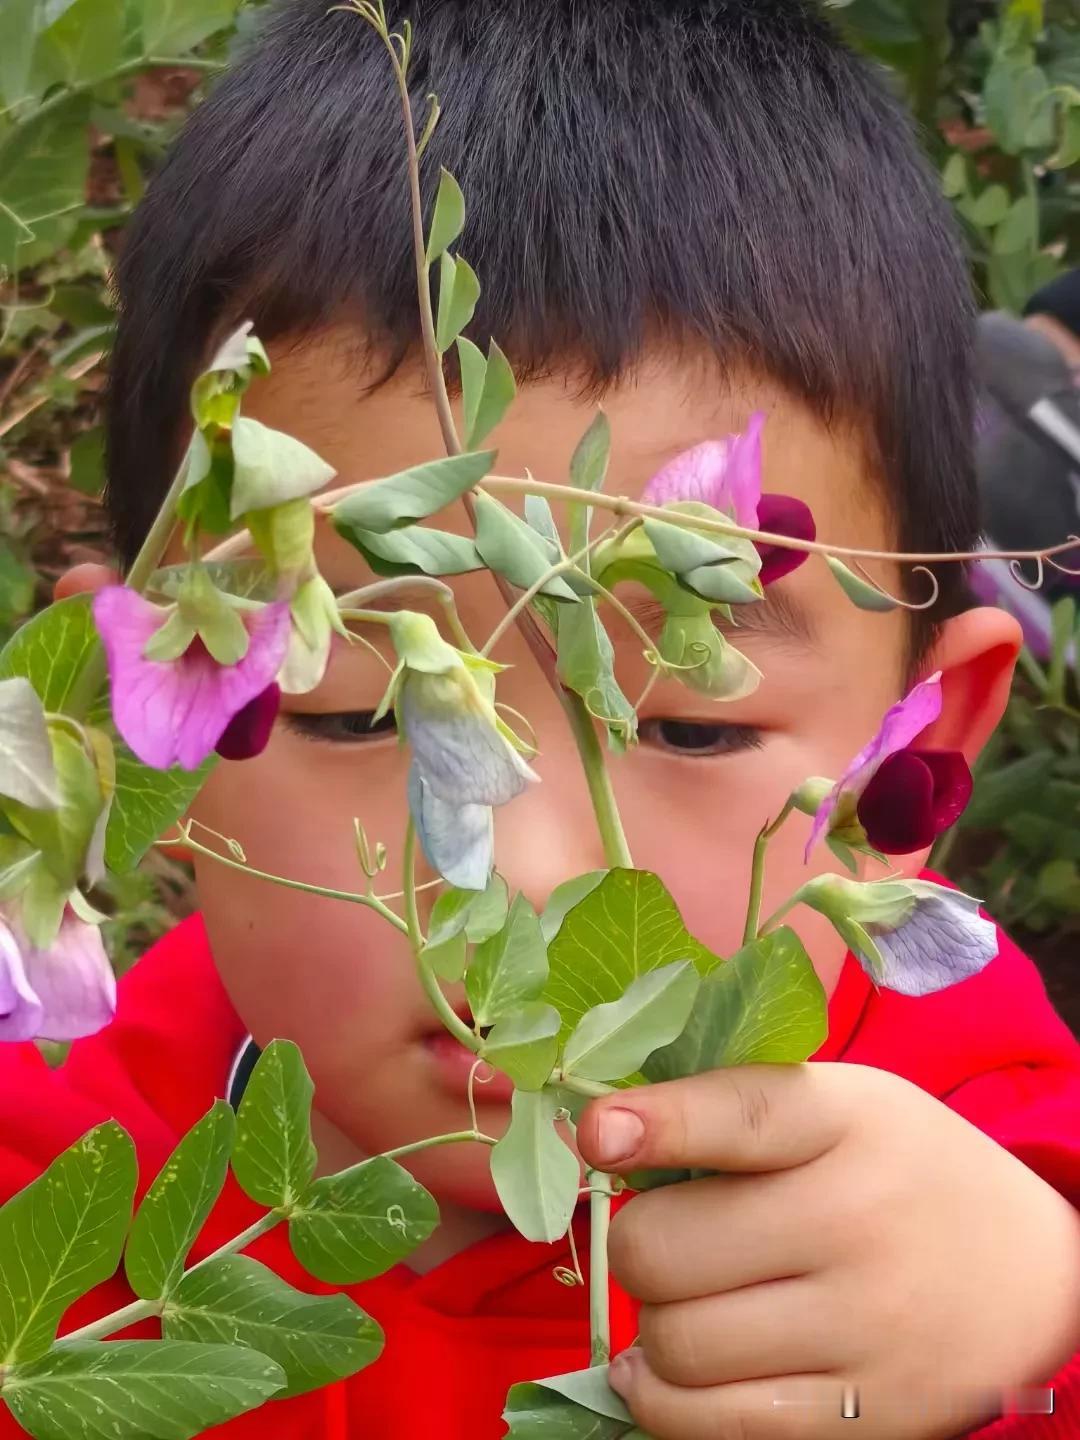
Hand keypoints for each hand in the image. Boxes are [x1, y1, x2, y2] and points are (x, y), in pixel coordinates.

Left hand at [576, 1063, 1079, 1438]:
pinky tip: (668, 1371)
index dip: (658, 1125)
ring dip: (650, 1327)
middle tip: (663, 1241)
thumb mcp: (840, 1106)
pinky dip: (662, 1401)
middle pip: (665, 1248)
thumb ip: (733, 1110)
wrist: (1032, 1273)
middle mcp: (857, 1219)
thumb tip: (601, 1135)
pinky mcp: (865, 1417)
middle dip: (636, 1246)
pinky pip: (712, 1426)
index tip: (599, 1133)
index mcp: (846, 1121)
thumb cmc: (901, 1171)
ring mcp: (864, 1326)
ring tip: (683, 1303)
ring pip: (676, 1344)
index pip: (740, 1116)